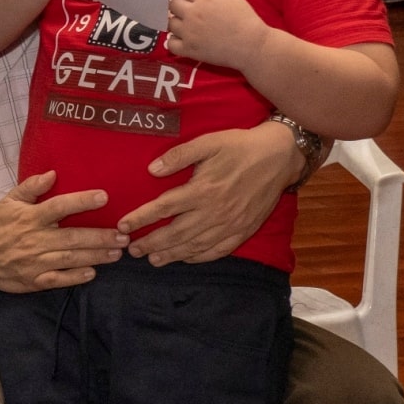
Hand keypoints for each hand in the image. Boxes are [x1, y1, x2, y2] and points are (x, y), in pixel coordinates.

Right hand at [0, 171, 125, 292]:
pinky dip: (75, 277)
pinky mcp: (33, 280)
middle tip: (122, 235)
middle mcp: (34, 239)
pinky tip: (92, 273)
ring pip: (70, 259)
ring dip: (95, 256)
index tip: (104, 197)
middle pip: (72, 237)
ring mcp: (34, 261)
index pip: (59, 206)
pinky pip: (58, 279)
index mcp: (30, 217)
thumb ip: (31, 186)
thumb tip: (52, 173)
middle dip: (99, 237)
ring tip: (116, 253)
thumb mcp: (10, 201)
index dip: (82, 201)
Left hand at [117, 123, 299, 264]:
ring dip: (171, 255)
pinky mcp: (243, 231)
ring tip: (153, 260)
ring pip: (195, 246)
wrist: (280, 157)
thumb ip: (179, 155)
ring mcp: (230, 224)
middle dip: (151, 243)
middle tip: (132, 251)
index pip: (163, 208)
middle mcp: (214, 212)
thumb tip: (152, 170)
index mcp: (202, 190)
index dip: (141, 218)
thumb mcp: (208, 142)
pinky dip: (200, 257)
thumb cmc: (240, 146)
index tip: (123, 225)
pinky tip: (186, 259)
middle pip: (176, 233)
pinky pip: (218, 250)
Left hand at [165, 0, 267, 69]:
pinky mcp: (188, 49)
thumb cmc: (245, 18)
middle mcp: (192, 13)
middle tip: (184, 7)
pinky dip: (174, 40)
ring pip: (169, 23)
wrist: (251, 45)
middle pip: (171, 4)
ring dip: (175, 21)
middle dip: (176, 3)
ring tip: (185, 24)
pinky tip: (182, 39)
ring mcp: (188, 32)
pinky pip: (170, 43)